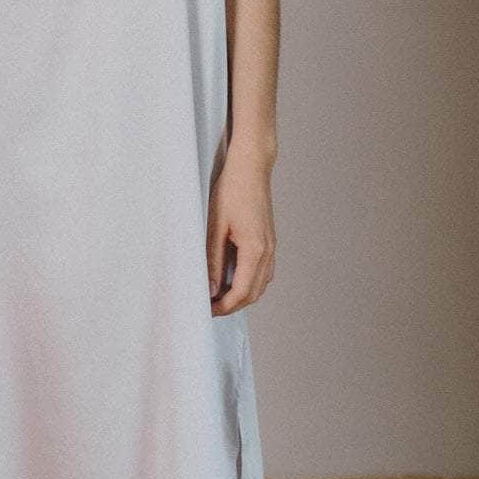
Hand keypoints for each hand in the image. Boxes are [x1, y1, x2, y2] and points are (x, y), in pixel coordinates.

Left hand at [206, 153, 274, 313]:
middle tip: (210, 306)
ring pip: (260, 284)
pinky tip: (231, 278)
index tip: (208, 309)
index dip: (225, 306)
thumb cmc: (232, 190)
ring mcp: (271, 246)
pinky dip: (248, 282)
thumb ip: (214, 261)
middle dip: (233, 305)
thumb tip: (211, 289)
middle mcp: (268, 251)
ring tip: (218, 295)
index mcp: (255, 249)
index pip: (243, 292)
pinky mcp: (268, 241)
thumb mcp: (215, 227)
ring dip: (241, 295)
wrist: (251, 168)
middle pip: (254, 293)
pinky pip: (263, 271)